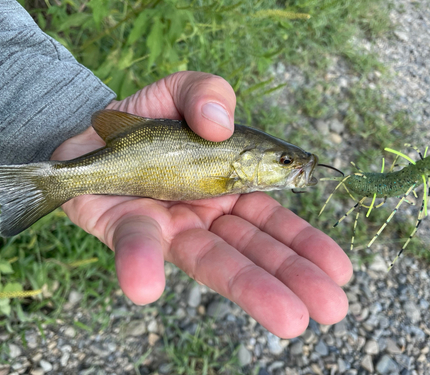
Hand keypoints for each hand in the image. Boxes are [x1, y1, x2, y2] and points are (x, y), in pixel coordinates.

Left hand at [52, 71, 351, 337]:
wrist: (91, 131)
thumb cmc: (146, 117)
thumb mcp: (181, 90)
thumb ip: (206, 91)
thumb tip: (221, 122)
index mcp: (229, 185)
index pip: (273, 220)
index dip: (304, 244)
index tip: (339, 270)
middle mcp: (205, 216)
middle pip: (252, 251)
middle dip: (290, 278)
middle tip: (330, 309)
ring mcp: (169, 227)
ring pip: (211, 261)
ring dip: (247, 288)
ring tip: (289, 320)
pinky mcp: (124, 227)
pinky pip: (135, 245)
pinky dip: (141, 264)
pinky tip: (146, 288)